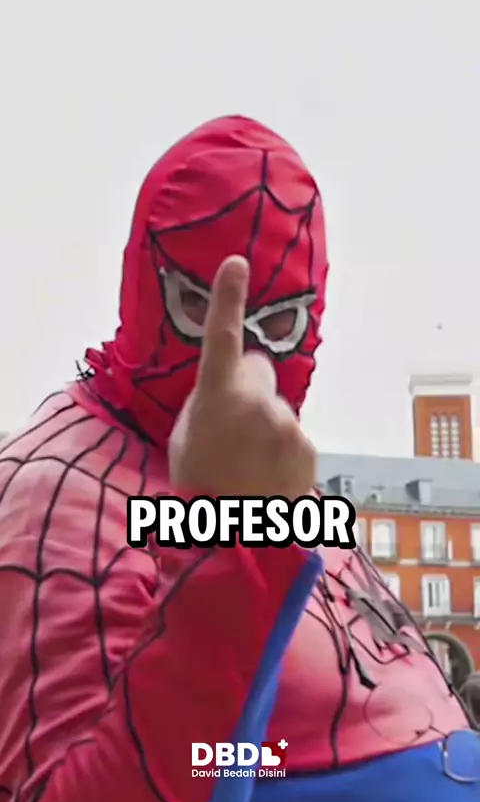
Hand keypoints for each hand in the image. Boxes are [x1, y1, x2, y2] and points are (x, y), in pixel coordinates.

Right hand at [168, 256, 315, 498]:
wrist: (233, 538)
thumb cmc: (198, 487)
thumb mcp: (186, 438)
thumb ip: (208, 404)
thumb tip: (229, 394)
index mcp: (216, 398)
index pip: (222, 338)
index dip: (227, 299)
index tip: (237, 263)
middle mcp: (257, 403)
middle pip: (259, 372)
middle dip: (250, 389)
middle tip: (234, 430)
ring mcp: (286, 424)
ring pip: (276, 408)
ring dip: (267, 426)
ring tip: (251, 466)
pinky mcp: (307, 444)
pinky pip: (293, 434)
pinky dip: (284, 450)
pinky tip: (269, 476)